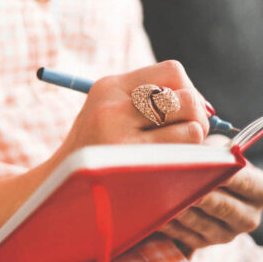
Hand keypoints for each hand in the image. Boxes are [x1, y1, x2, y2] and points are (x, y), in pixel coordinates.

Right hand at [48, 60, 210, 166]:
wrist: (56, 189)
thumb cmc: (94, 153)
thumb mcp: (109, 114)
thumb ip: (150, 103)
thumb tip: (206, 109)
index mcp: (109, 87)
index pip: (172, 72)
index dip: (188, 90)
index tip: (184, 113)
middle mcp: (112, 106)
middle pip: (187, 97)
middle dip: (197, 118)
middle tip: (189, 137)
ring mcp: (119, 137)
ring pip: (192, 127)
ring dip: (193, 144)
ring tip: (177, 155)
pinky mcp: (128, 166)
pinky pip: (183, 157)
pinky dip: (188, 163)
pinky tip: (172, 170)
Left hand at [157, 135, 262, 248]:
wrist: (206, 186)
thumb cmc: (215, 162)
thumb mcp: (221, 151)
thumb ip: (215, 152)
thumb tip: (200, 153)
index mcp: (261, 192)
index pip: (248, 183)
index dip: (229, 175)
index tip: (212, 167)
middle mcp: (249, 218)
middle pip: (225, 207)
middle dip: (203, 195)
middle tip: (183, 185)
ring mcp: (227, 235)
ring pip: (202, 224)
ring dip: (182, 210)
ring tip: (164, 198)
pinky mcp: (204, 244)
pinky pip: (184, 236)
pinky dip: (170, 224)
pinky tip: (157, 213)